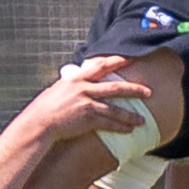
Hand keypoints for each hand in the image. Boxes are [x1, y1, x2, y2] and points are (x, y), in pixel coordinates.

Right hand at [31, 56, 154, 141]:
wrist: (39, 122)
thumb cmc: (46, 106)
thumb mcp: (59, 88)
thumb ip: (73, 81)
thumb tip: (79, 74)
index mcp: (77, 77)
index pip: (101, 65)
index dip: (117, 61)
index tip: (131, 58)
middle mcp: (84, 88)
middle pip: (115, 87)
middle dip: (134, 89)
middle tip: (149, 92)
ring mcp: (86, 103)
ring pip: (115, 108)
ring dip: (130, 115)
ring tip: (143, 121)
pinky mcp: (87, 118)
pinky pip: (108, 123)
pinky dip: (120, 127)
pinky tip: (130, 130)